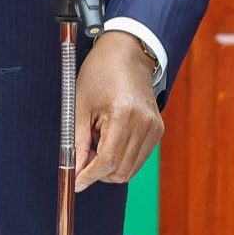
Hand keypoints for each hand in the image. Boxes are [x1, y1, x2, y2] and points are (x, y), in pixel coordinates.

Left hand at [73, 31, 162, 192]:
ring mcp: (155, 128)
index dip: (89, 176)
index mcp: (125, 114)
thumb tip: (75, 173)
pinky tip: (112, 137)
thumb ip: (77, 143)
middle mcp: (145, 123)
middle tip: (85, 153)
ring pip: (129, 170)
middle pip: (120, 171)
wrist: (128, 52)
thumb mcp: (80, 105)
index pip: (108, 161)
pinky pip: (137, 159)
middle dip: (98, 171)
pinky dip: (121, 157)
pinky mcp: (158, 130)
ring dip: (110, 165)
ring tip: (99, 139)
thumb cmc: (101, 72)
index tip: (76, 182)